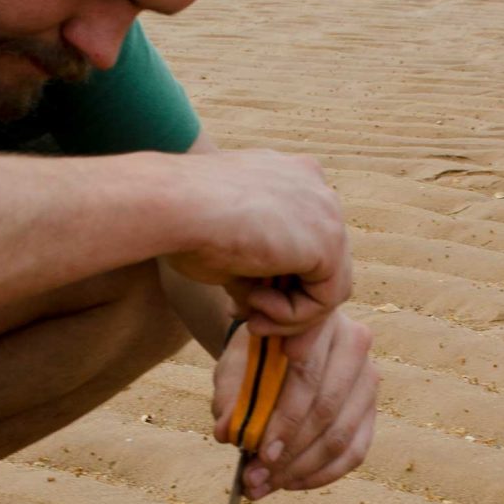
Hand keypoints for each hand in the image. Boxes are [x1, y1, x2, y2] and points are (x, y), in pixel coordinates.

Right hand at [163, 149, 351, 335]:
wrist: (173, 206)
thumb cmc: (183, 221)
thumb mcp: (226, 247)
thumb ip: (252, 271)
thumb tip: (257, 305)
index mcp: (289, 177)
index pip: (302, 239)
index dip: (280, 281)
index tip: (248, 306)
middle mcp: (315, 187)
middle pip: (321, 262)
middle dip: (291, 304)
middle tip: (255, 326)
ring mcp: (327, 212)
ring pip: (328, 284)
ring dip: (289, 314)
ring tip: (251, 320)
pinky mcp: (329, 242)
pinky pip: (326, 298)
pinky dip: (293, 316)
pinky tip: (257, 307)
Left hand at [213, 309, 377, 496]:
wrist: (278, 349)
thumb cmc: (256, 357)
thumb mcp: (237, 367)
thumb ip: (232, 396)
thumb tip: (226, 432)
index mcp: (321, 324)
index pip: (307, 376)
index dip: (284, 419)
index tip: (259, 452)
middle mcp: (355, 347)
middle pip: (327, 411)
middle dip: (288, 453)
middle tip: (254, 478)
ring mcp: (368, 381)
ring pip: (340, 438)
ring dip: (300, 470)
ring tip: (263, 486)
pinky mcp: (371, 411)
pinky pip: (354, 453)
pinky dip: (320, 475)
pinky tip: (290, 483)